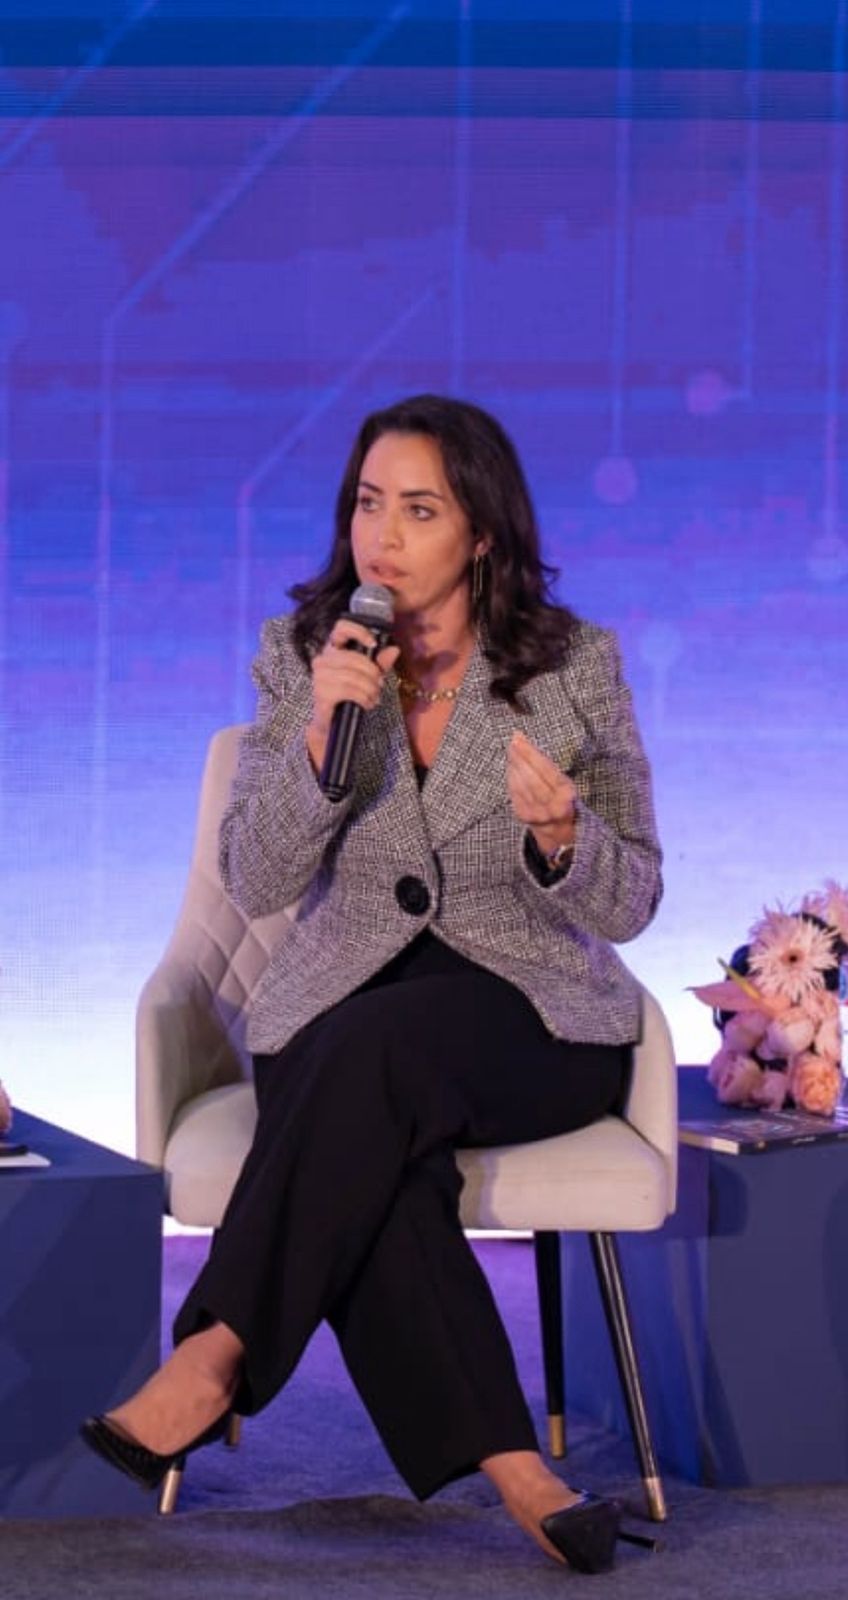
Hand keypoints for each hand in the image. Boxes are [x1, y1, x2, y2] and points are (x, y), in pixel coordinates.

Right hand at [306, 619, 399, 770]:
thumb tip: (394, 650)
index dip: (358, 631)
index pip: (340, 627)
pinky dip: (363, 698)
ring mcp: (319, 676)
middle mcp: (322, 659)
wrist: (332, 723)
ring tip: (374, 697)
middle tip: (379, 684)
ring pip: (353, 676)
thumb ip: (380, 663)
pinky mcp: (321, 693)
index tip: (373, 643)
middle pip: (353, 657)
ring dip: (369, 688)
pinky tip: (367, 704)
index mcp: (333, 649)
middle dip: (372, 672)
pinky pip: (348, 691)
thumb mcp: (369, 677)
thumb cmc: (348, 696)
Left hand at [507, 730, 577, 855]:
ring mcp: (536, 813)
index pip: (546, 770)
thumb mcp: (564, 783)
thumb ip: (547, 767)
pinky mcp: (524, 816)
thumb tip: (525, 744)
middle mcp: (552, 806)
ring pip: (521, 785)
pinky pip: (514, 793)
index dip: (531, 753)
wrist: (558, 830)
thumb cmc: (560, 798)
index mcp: (566, 795)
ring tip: (512, 751)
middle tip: (513, 742)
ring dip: (514, 766)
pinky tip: (511, 767)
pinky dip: (511, 778)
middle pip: (532, 778)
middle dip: (521, 758)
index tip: (520, 739)